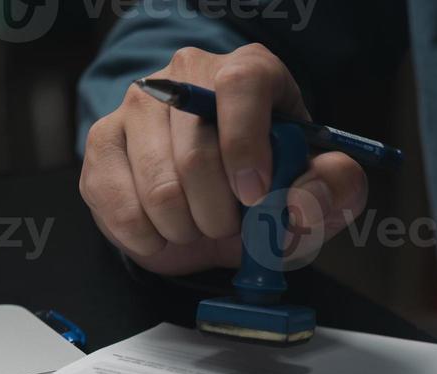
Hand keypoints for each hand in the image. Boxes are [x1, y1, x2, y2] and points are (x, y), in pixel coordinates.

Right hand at [79, 45, 369, 276]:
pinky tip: (166, 233)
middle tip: (231, 225)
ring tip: (200, 226)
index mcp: (249, 72)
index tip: (254, 194)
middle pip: (197, 151)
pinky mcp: (102, 144)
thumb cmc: (270, 186)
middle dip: (221, 213)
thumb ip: (333, 187)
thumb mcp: (317, 188)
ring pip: (158, 186)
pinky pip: (118, 205)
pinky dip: (150, 238)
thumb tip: (302, 201)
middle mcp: (187, 76)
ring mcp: (137, 106)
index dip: (246, 146)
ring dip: (188, 229)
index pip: (241, 85)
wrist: (215, 202)